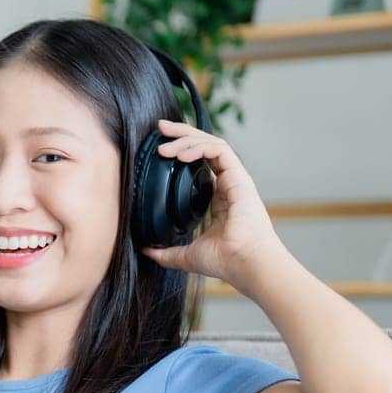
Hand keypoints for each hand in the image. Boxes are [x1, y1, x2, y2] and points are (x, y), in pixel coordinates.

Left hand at [140, 118, 281, 284]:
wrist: (245, 263)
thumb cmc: (225, 260)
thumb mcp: (185, 255)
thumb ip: (166, 252)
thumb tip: (146, 250)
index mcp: (217, 197)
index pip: (200, 163)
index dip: (182, 150)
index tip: (160, 147)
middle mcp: (227, 184)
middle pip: (205, 147)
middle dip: (182, 134)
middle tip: (159, 129)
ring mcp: (235, 179)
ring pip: (212, 144)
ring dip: (186, 139)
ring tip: (163, 144)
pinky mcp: (240, 177)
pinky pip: (220, 150)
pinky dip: (199, 147)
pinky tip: (181, 154)